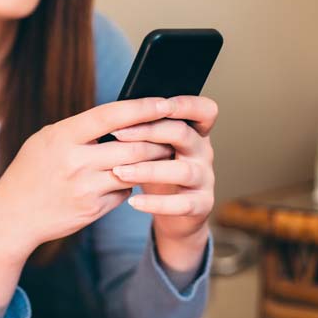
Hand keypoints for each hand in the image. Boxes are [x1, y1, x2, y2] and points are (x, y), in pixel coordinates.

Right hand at [0, 97, 192, 313]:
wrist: (12, 216)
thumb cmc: (30, 171)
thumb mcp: (45, 141)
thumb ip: (79, 129)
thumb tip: (120, 116)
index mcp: (62, 137)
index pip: (110, 116)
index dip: (141, 107)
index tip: (164, 102)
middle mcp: (75, 162)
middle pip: (133, 145)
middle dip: (159, 138)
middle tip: (173, 132)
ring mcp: (85, 189)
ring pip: (135, 170)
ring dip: (154, 162)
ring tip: (163, 152)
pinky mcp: (92, 210)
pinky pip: (125, 192)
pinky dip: (132, 183)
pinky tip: (131, 177)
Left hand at [110, 96, 217, 270]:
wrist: (175, 213)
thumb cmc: (158, 170)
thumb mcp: (153, 147)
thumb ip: (144, 130)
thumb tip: (112, 115)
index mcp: (194, 132)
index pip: (203, 110)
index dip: (184, 105)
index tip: (157, 104)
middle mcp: (203, 152)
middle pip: (184, 134)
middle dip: (150, 131)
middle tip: (117, 134)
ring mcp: (204, 179)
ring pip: (182, 171)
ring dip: (148, 170)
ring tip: (119, 171)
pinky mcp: (201, 205)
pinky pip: (181, 204)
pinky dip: (156, 203)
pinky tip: (133, 201)